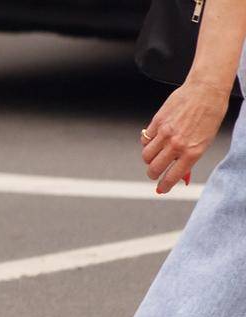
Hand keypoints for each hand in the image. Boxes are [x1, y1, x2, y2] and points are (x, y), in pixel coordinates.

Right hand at [142, 79, 231, 193]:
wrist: (206, 89)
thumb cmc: (210, 115)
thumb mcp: (204, 140)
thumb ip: (189, 157)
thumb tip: (178, 173)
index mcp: (192, 151)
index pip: (171, 176)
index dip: (164, 186)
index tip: (161, 188)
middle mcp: (177, 144)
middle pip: (153, 168)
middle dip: (153, 173)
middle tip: (155, 172)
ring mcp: (165, 133)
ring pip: (146, 155)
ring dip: (149, 158)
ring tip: (155, 154)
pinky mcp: (157, 122)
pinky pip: (145, 139)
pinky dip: (147, 142)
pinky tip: (155, 139)